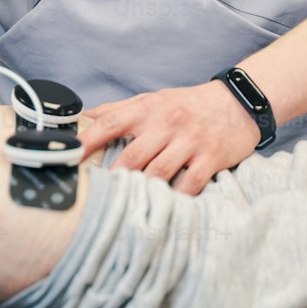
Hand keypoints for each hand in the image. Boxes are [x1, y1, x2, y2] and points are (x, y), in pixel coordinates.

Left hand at [76, 80, 261, 194]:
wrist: (239, 102)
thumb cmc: (190, 104)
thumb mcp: (154, 99)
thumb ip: (120, 109)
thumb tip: (85, 117)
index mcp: (148, 109)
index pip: (110, 123)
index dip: (87, 142)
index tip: (67, 158)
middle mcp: (167, 123)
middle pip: (132, 156)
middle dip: (113, 177)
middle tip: (97, 196)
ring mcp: (190, 142)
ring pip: (158, 173)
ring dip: (141, 191)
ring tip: (125, 207)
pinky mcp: (211, 158)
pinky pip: (189, 184)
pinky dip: (175, 198)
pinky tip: (163, 208)